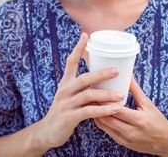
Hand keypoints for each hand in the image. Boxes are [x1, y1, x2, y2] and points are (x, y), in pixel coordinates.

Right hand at [38, 33, 122, 149]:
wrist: (47, 132)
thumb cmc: (63, 111)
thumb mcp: (69, 95)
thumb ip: (82, 87)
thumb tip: (101, 79)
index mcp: (65, 82)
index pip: (71, 61)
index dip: (78, 47)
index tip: (86, 35)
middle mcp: (64, 90)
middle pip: (84, 78)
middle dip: (102, 73)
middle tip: (117, 70)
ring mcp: (66, 103)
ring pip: (89, 95)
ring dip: (106, 94)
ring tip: (121, 95)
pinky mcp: (69, 117)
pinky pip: (89, 112)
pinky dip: (103, 110)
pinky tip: (114, 109)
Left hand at [94, 77, 167, 155]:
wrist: (165, 142)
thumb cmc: (158, 121)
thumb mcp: (148, 104)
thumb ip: (136, 90)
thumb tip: (128, 74)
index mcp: (138, 120)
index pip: (116, 109)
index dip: (104, 99)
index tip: (97, 88)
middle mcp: (130, 131)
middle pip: (107, 117)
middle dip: (96, 105)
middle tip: (89, 93)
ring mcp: (125, 139)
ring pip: (104, 125)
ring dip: (96, 113)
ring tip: (90, 100)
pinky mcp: (122, 143)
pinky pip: (107, 131)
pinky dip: (101, 120)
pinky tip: (97, 111)